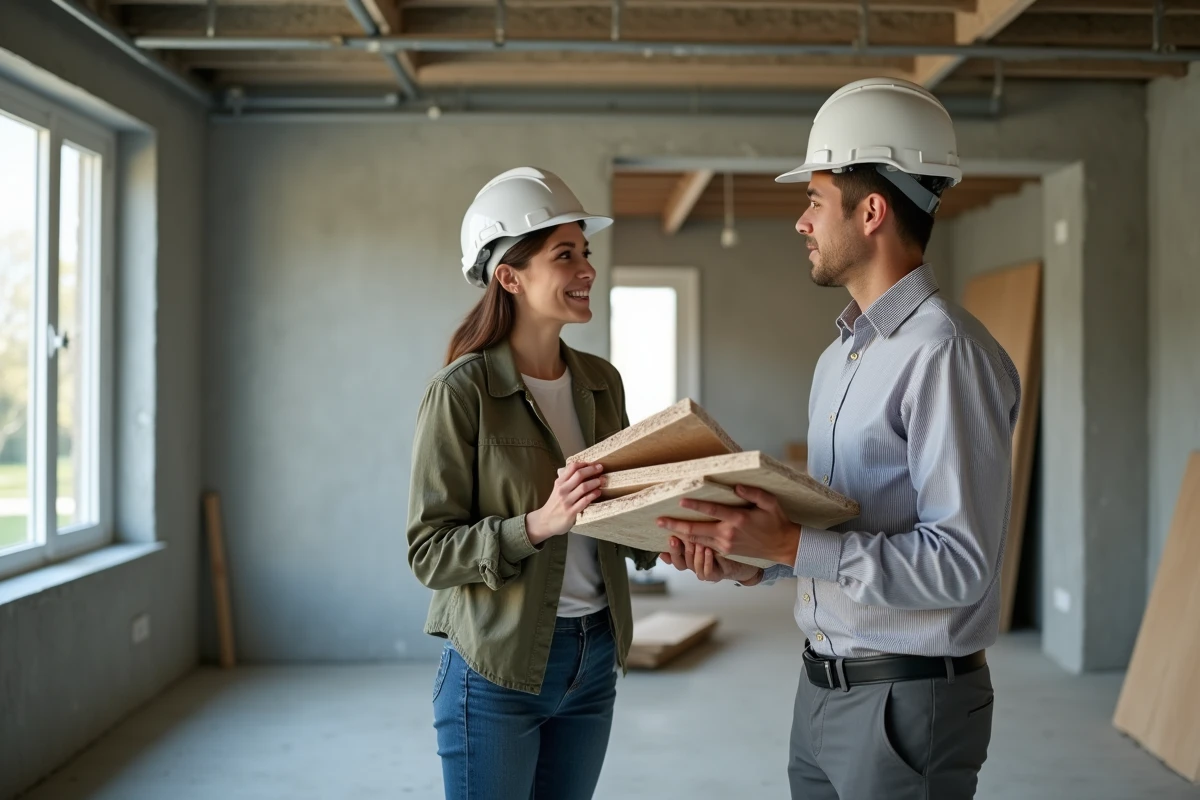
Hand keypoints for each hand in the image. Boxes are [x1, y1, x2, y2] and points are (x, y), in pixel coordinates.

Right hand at [526, 462, 604, 545]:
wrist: (545, 521)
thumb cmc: (554, 504)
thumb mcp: (557, 490)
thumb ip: (567, 481)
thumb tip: (583, 471)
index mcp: (559, 483)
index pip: (572, 468)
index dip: (584, 464)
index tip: (593, 463)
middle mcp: (562, 490)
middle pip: (579, 475)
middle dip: (592, 470)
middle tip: (601, 468)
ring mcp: (567, 501)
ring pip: (583, 487)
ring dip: (595, 482)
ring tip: (602, 480)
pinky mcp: (571, 512)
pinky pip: (585, 501)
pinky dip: (593, 495)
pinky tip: (598, 492)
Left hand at [656, 485, 800, 565]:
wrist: (782, 546)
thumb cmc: (776, 521)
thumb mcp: (769, 503)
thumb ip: (753, 492)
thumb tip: (736, 486)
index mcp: (738, 520)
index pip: (712, 511)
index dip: (695, 505)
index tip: (680, 500)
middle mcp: (728, 534)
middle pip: (696, 530)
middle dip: (676, 525)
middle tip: (659, 521)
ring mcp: (725, 545)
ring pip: (697, 540)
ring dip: (679, 535)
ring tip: (664, 529)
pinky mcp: (725, 552)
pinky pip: (703, 547)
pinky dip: (690, 543)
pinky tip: (680, 538)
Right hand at [659, 536, 761, 583]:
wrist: (747, 561)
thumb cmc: (731, 545)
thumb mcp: (712, 536)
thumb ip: (699, 528)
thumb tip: (689, 517)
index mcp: (694, 554)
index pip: (676, 555)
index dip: (668, 550)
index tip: (663, 541)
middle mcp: (698, 563)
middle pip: (680, 562)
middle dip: (675, 550)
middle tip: (672, 538)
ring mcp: (707, 570)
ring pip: (693, 566)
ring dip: (691, 554)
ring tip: (695, 542)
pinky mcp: (718, 574)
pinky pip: (708, 572)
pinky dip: (706, 562)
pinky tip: (708, 551)